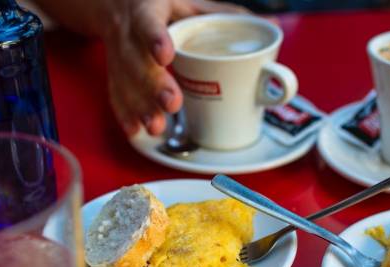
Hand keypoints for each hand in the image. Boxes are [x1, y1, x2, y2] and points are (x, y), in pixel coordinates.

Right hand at [99, 0, 247, 136]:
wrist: (121, 6)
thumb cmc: (168, 8)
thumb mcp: (196, 4)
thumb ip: (230, 16)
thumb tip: (275, 28)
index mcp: (150, 8)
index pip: (148, 23)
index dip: (155, 38)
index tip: (165, 55)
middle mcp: (129, 32)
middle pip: (136, 61)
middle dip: (153, 85)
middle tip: (172, 103)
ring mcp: (119, 55)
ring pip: (124, 82)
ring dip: (140, 107)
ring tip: (157, 127)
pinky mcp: (115, 74)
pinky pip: (116, 95)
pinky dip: (126, 114)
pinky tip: (136, 131)